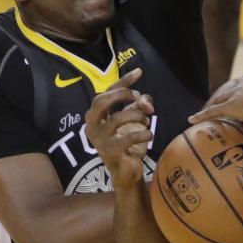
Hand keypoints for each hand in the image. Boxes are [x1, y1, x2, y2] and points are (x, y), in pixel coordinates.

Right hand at [85, 69, 154, 188]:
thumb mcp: (135, 118)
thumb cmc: (129, 142)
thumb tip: (146, 100)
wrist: (127, 171)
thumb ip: (140, 104)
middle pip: (101, 101)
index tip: (140, 72)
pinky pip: (128, 137)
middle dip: (122, 95)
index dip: (123, 81)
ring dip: (138, 116)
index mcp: (97, 115)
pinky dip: (144, 134)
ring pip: (117, 118)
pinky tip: (149, 136)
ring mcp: (99, 139)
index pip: (106, 92)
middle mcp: (92, 125)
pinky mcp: (110, 152)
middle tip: (138, 97)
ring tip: (147, 122)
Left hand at [190, 57, 242, 126]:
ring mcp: (236, 94)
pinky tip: (192, 119)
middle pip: (230, 88)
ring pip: (219, 98)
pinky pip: (213, 111)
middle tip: (221, 99)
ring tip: (205, 109)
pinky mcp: (230, 106)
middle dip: (224, 94)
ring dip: (212, 103)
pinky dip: (202, 115)